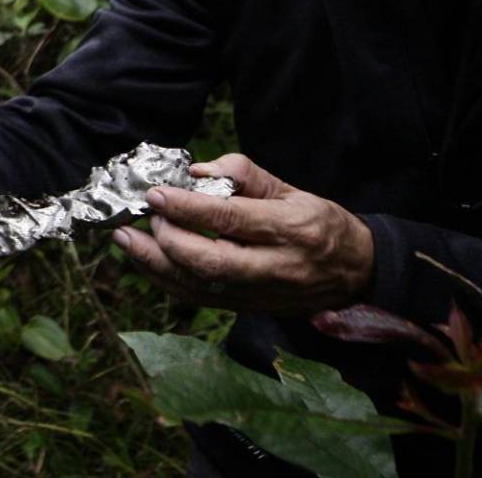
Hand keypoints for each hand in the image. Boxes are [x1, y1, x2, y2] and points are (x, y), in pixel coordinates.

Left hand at [111, 153, 373, 314]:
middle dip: (167, 240)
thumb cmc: (320, 223)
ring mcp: (260, 295)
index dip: (188, 207)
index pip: (230, 220)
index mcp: (291, 230)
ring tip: (126, 239)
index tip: (156, 193)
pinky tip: (145, 261)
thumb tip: (197, 172)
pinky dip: (167, 281)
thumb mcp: (291, 189)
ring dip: (155, 264)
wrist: (354, 272)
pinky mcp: (248, 309)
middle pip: (210, 262)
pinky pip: (199, 299)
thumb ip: (243, 174)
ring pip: (199, 286)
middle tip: (142, 217)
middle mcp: (275, 268)